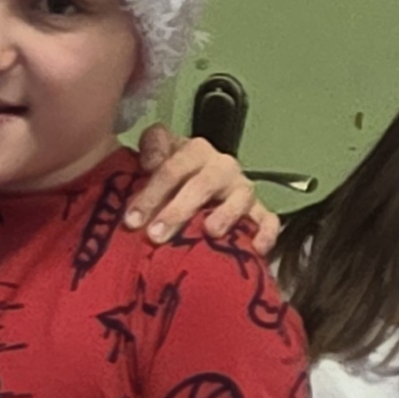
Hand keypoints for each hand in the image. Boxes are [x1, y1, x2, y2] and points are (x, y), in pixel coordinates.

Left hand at [127, 125, 275, 245]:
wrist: (200, 190)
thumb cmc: (173, 180)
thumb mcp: (155, 159)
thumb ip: (150, 149)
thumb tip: (149, 160)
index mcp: (194, 152)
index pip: (172, 167)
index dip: (151, 192)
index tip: (131, 220)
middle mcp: (221, 167)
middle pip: (201, 184)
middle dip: (177, 210)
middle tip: (155, 235)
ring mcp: (241, 189)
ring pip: (239, 198)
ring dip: (224, 215)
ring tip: (210, 232)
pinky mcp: (259, 211)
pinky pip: (267, 220)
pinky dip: (265, 232)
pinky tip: (256, 248)